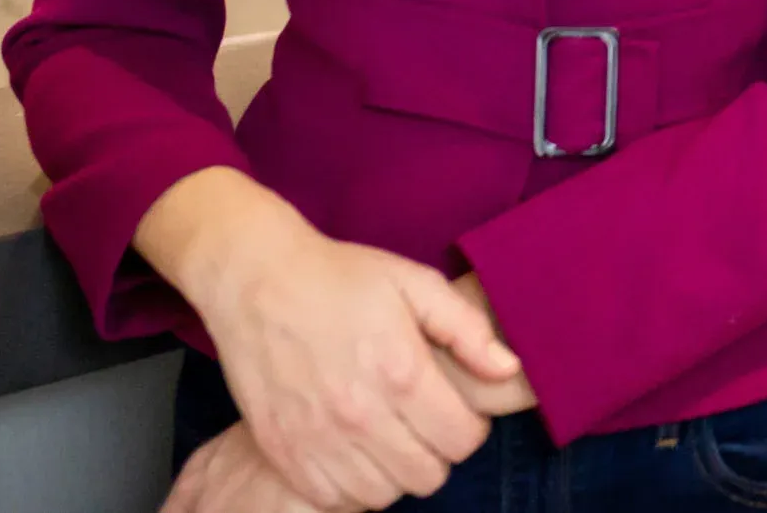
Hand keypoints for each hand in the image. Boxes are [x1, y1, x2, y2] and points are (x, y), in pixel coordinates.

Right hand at [136, 170, 518, 508]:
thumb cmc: (341, 277)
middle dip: (436, 451)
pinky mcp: (282, 452)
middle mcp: (360, 415)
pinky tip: (353, 450)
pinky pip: (333, 500)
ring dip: (395, 472)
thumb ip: (468, 329)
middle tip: (423, 422)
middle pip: (427, 475)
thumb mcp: (415, 283)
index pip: (463, 439)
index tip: (455, 409)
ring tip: (389, 435)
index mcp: (401, 371)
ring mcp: (317, 439)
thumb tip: (510, 368)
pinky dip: (350, 485)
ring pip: (383, 495)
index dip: (470, 427)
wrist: (257, 280)